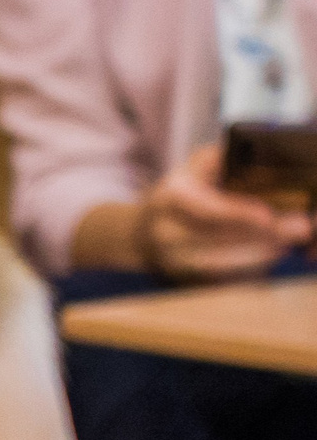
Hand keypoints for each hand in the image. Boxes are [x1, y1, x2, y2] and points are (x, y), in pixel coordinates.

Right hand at [139, 144, 311, 282]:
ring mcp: (171, 261)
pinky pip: (220, 279)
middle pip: (220, 239)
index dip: (239, 214)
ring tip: (288, 242)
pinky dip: (249, 270)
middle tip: (301, 228)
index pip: (207, 210)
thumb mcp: (193, 167)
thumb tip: (258, 158)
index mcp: (171, 198)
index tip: (269, 216)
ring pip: (223, 264)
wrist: (138, 235)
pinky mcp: (181, 281)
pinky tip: (270, 255)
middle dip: (265, 235)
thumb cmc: (178, 195)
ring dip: (261, 255)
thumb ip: (221, 160)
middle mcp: (165, 232)